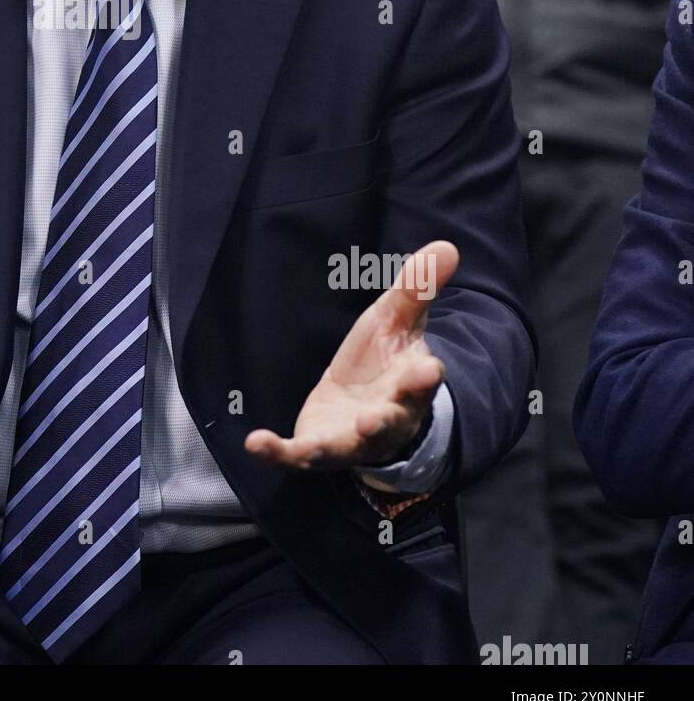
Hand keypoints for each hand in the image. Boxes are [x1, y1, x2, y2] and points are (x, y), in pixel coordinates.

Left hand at [245, 241, 455, 472]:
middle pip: (389, 421)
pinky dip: (278, 453)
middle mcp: (386, 418)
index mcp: (409, 383)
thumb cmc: (385, 360)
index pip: (421, 381)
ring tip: (313, 446)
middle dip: (383, 421)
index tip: (429, 370)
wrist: (364, 408)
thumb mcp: (396, 319)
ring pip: (345, 447)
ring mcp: (352, 438)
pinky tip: (255, 443)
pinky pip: (299, 455)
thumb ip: (416, 287)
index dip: (424, 376)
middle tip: (374, 418)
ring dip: (329, 447)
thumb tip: (446, 245)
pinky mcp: (319, 447)